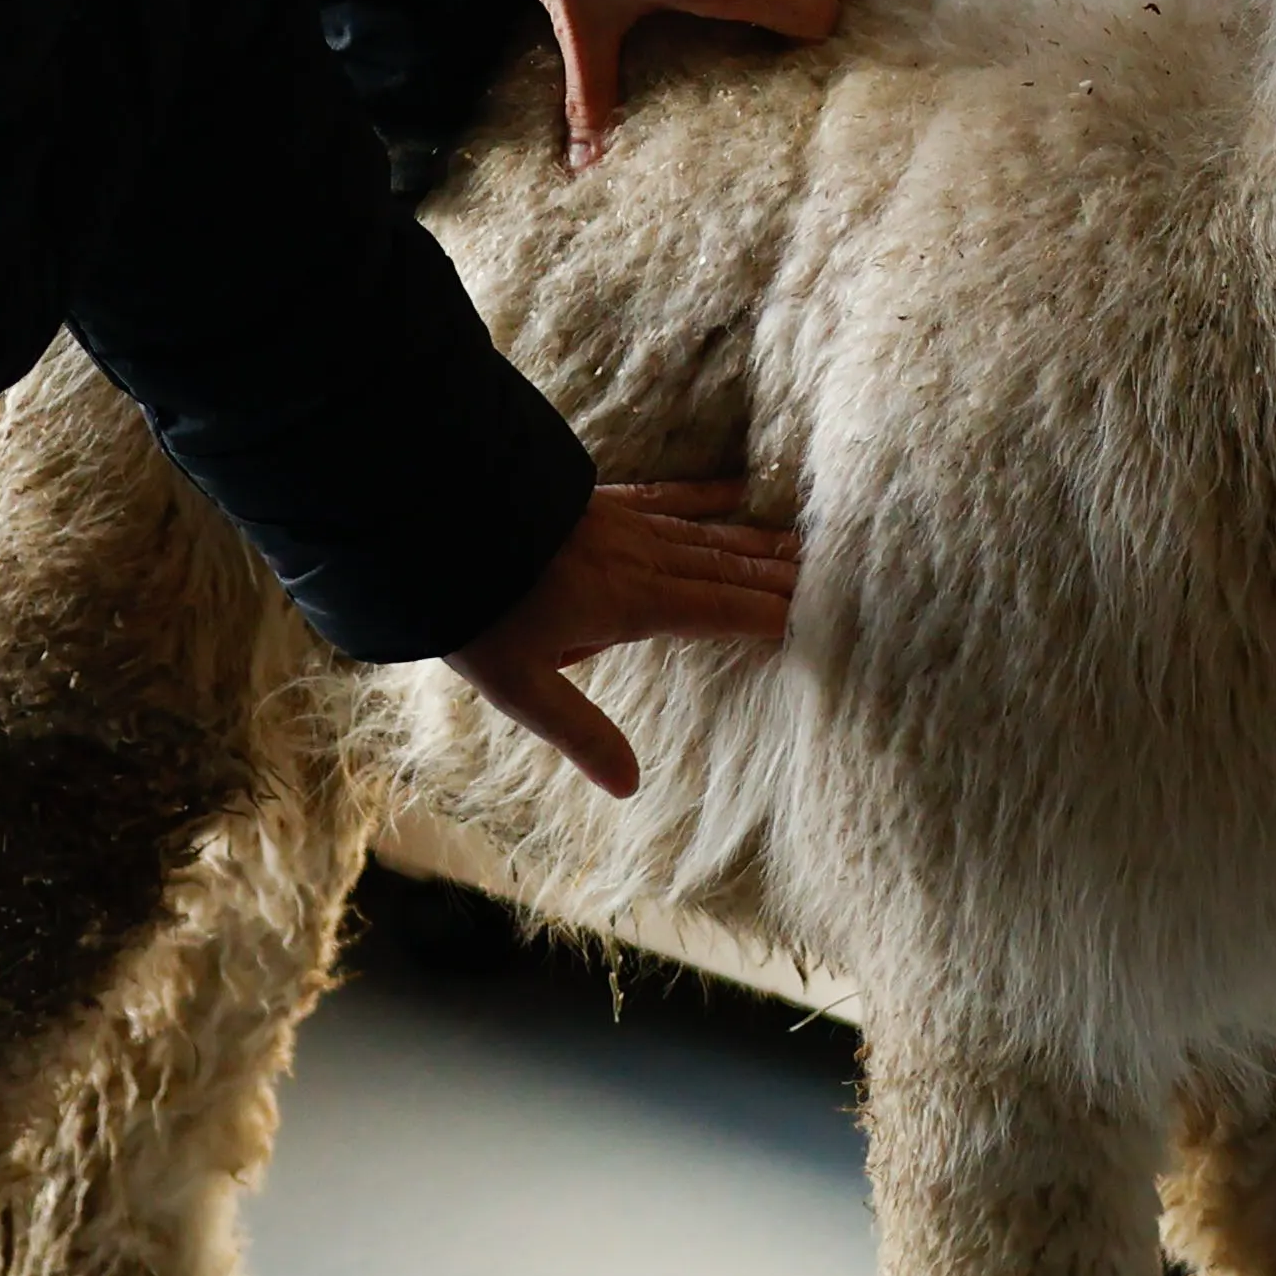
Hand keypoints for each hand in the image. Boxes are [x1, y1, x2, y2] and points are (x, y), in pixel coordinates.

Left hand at [444, 479, 800, 798]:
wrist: (434, 521)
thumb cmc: (477, 610)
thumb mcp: (520, 686)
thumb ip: (581, 732)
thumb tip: (630, 786)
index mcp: (630, 604)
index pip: (720, 610)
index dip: (772, 614)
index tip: (820, 619)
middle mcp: (640, 558)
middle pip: (727, 568)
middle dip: (783, 575)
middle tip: (841, 581)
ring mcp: (622, 523)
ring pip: (708, 532)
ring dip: (760, 541)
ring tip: (809, 544)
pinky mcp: (602, 501)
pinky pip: (671, 496)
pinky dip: (709, 495)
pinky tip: (736, 489)